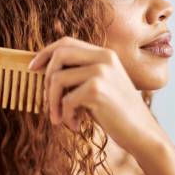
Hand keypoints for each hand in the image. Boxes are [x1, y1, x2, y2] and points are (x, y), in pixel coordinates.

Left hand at [27, 36, 165, 155]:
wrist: (142, 132)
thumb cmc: (118, 113)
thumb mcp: (102, 85)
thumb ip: (81, 74)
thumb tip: (44, 70)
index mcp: (105, 54)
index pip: (66, 42)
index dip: (45, 53)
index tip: (32, 68)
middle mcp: (104, 58)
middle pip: (59, 55)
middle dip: (45, 78)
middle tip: (46, 101)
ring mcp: (101, 72)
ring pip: (57, 79)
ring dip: (52, 103)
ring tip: (59, 118)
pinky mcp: (97, 90)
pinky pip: (65, 100)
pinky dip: (65, 116)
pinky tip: (75, 125)